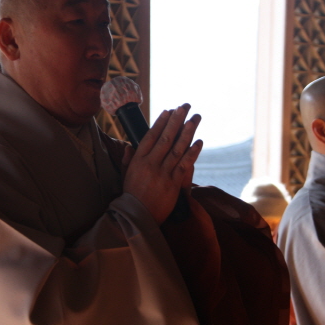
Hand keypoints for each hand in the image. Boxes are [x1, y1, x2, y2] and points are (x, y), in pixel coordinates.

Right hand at [122, 104, 202, 223]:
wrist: (137, 217)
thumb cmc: (131, 196)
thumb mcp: (125, 176)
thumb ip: (128, 160)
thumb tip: (130, 147)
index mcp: (138, 160)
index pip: (150, 136)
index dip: (161, 122)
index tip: (169, 110)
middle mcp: (151, 164)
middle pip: (166, 138)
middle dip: (176, 120)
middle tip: (184, 107)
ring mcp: (163, 173)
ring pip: (177, 148)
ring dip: (187, 132)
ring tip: (195, 119)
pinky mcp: (173, 183)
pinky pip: (184, 164)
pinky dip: (192, 152)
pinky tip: (199, 142)